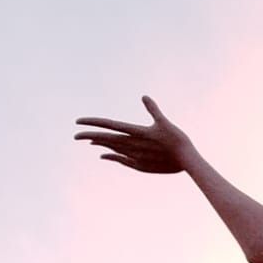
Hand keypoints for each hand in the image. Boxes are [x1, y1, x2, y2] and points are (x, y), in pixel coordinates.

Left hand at [74, 95, 192, 174]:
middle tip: (75, 135)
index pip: (109, 125)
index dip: (93, 123)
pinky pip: (121, 160)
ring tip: (90, 141)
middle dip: (89, 136)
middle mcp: (132, 145)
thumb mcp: (164, 123)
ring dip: (101, 144)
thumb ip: (153, 110)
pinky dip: (111, 156)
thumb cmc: (177, 140)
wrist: (186, 161)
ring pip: (112, 149)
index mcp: (136, 132)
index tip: (78, 122)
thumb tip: (144, 96)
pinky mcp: (140, 166)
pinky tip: (104, 155)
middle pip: (106, 139)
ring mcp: (135, 157)